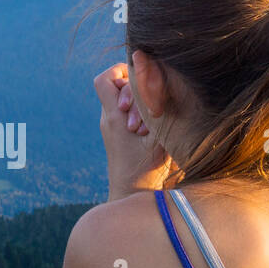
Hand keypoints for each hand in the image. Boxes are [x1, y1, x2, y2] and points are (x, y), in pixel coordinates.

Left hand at [94, 63, 171, 200]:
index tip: (140, 83)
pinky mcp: (117, 137)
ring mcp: (111, 129)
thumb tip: (164, 84)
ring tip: (148, 127)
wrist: (130, 195)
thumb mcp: (159, 139)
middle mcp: (108, 120)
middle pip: (117, 87)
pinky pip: (125, 115)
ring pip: (123, 101)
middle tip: (146, 116)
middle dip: (136, 92)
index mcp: (114, 117)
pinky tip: (150, 132)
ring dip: (139, 106)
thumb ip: (159, 111)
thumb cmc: (145, 170)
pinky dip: (140, 116)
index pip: (104, 80)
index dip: (120, 72)